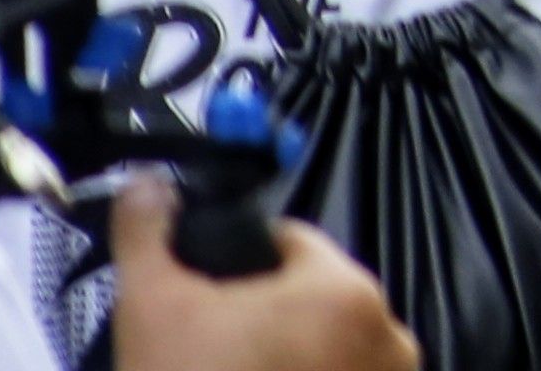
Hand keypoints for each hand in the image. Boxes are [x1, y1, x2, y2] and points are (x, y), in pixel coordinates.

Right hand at [104, 178, 418, 370]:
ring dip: (291, 355)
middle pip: (312, 299)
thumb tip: (149, 186)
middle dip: (264, 316)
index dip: (238, 263)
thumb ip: (150, 235)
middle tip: (213, 346)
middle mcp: (391, 336)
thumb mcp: (152, 308)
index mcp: (346, 290)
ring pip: (330, 348)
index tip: (203, 293)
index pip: (290, 244)